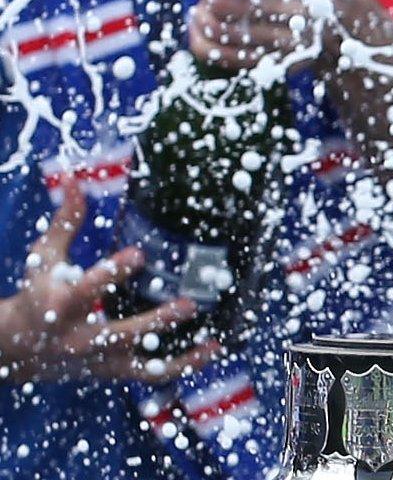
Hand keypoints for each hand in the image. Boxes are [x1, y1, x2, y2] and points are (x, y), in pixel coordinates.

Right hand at [0, 185, 219, 381]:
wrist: (16, 348)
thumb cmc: (37, 293)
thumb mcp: (45, 258)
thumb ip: (66, 222)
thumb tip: (74, 179)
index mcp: (62, 305)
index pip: (87, 289)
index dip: (112, 273)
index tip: (139, 253)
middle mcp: (80, 337)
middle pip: (119, 333)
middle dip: (154, 322)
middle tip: (188, 303)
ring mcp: (99, 359)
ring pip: (141, 363)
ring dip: (178, 354)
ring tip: (212, 337)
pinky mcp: (113, 371)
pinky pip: (151, 374)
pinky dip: (183, 366)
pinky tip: (212, 349)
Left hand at [188, 0, 346, 72]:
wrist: (345, 20)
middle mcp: (295, 10)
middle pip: (227, 6)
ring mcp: (288, 40)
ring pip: (224, 33)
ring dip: (204, 20)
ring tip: (201, 11)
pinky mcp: (279, 62)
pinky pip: (229, 58)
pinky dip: (207, 45)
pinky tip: (202, 31)